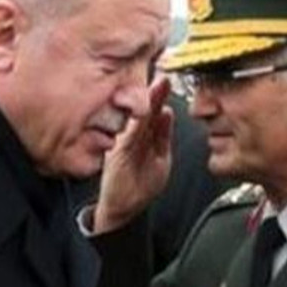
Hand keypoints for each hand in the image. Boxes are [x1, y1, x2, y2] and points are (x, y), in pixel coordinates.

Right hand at [93, 76, 173, 233]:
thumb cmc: (135, 185)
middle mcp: (131, 138)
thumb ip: (161, 135)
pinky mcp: (119, 156)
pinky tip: (147, 113)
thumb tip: (167, 111)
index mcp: (141, 136)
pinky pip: (130, 138)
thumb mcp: (157, 157)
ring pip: (138, 121)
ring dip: (147, 104)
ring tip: (159, 86)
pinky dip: (138, 125)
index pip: (152, 111)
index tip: (167, 78)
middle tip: (164, 76)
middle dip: (154, 94)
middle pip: (144, 112)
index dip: (159, 95)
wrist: (119, 210)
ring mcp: (124, 145)